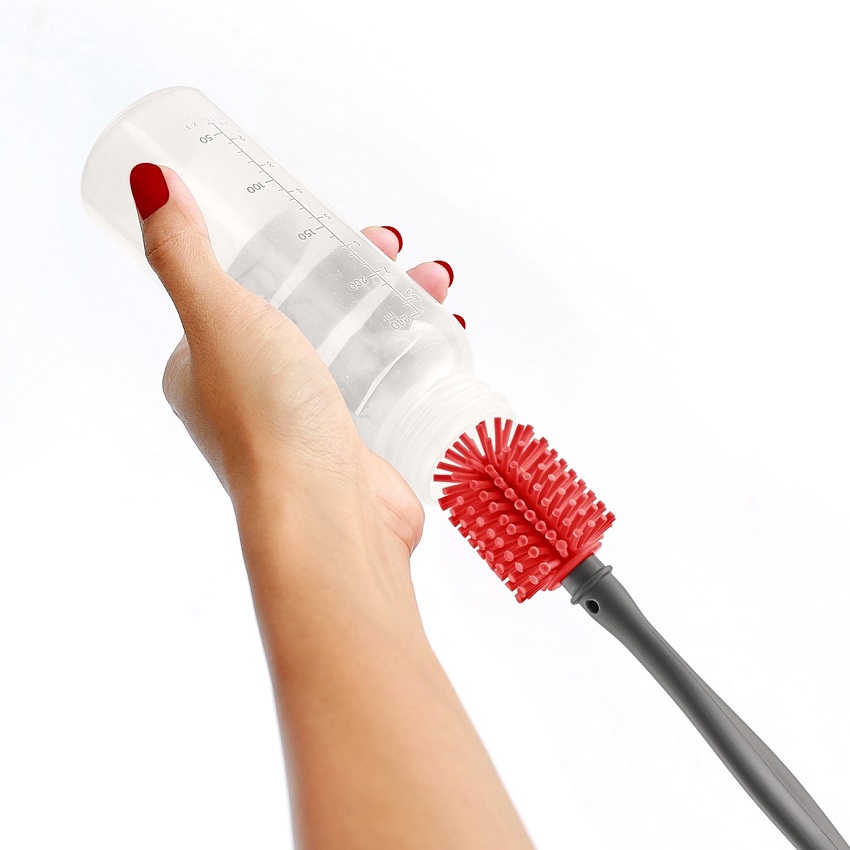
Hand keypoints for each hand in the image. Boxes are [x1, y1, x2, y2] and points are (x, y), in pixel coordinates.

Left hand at [130, 164, 455, 558]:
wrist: (326, 517)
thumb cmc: (266, 421)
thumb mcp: (218, 317)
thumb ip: (184, 253)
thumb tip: (147, 182)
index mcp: (206, 362)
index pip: (246, 285)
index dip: (289, 247)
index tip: (330, 222)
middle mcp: (253, 390)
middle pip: (308, 306)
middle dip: (355, 269)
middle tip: (390, 246)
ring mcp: (307, 416)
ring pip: (352, 338)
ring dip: (395, 301)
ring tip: (434, 279)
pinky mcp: (355, 438)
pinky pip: (384, 378)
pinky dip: (414, 347)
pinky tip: (444, 327)